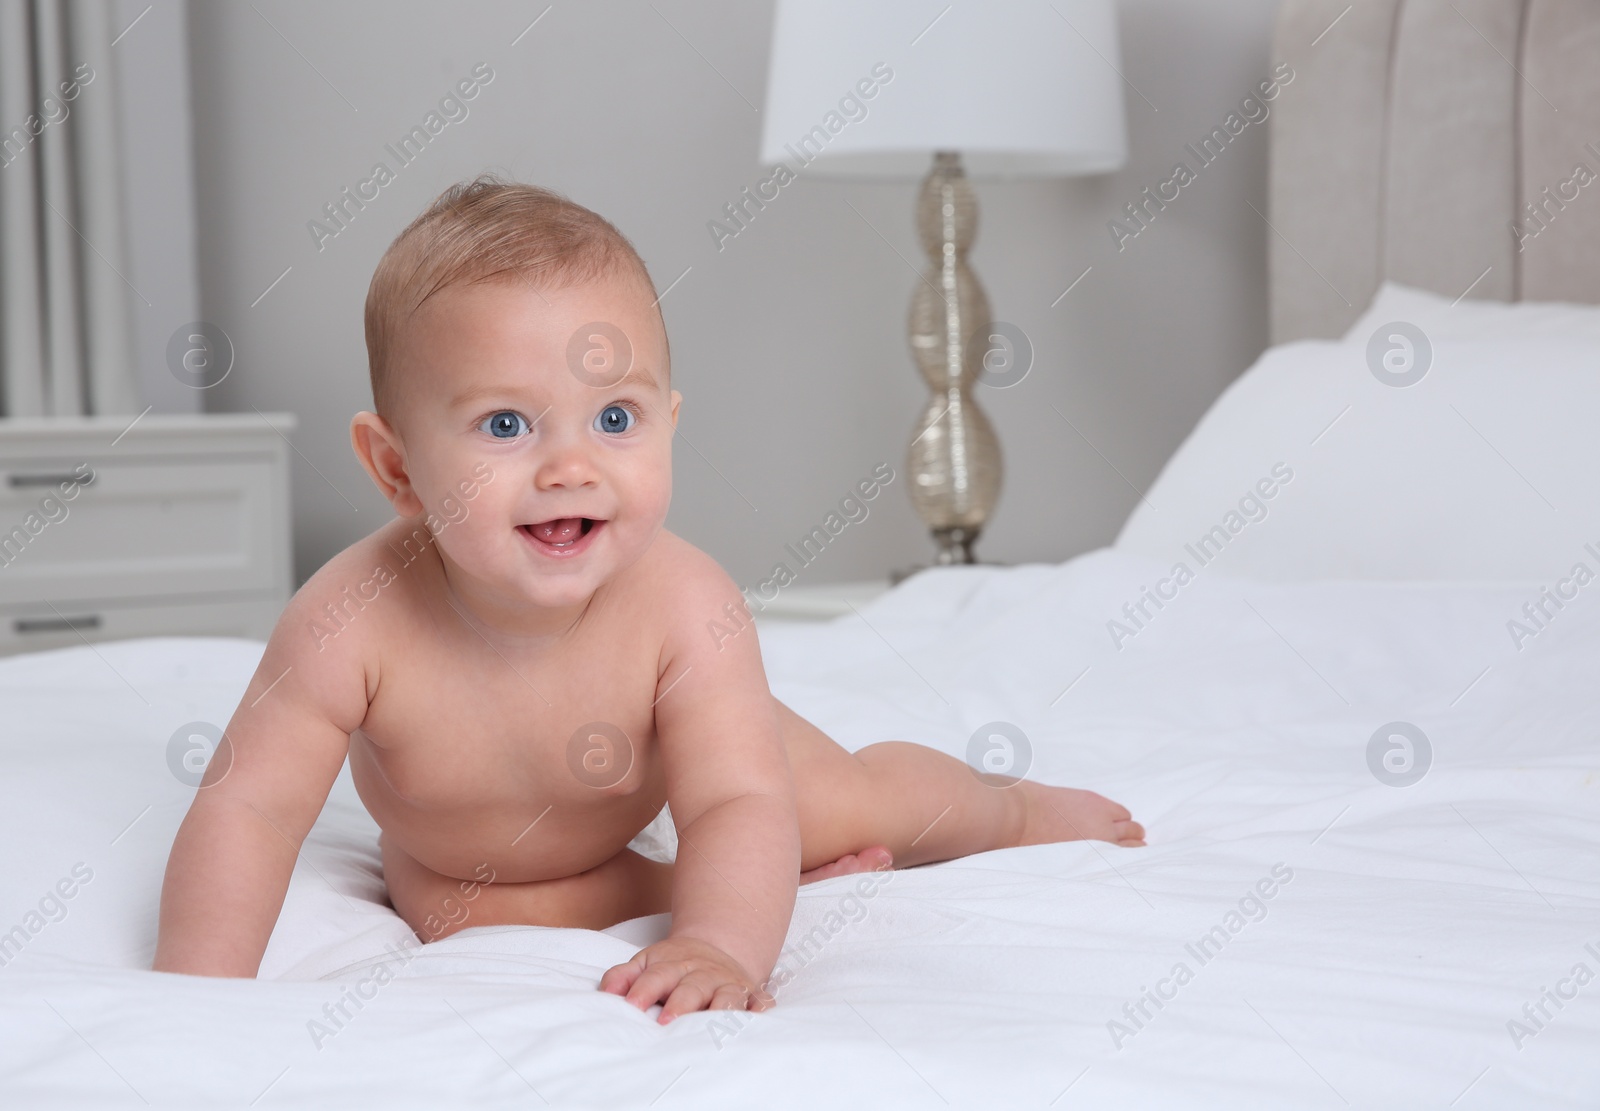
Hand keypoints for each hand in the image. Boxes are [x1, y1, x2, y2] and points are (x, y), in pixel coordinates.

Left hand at [600, 936, 772, 1023]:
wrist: (714, 949)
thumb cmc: (674, 965)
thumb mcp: (647, 962)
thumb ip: (623, 976)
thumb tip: (606, 992)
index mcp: (674, 965)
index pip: (657, 976)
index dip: (644, 990)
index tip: (631, 1006)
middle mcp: (703, 974)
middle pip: (692, 987)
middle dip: (681, 1003)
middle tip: (666, 1022)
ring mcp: (728, 984)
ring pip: (727, 995)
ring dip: (721, 1007)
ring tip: (713, 1024)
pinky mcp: (751, 994)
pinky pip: (761, 1000)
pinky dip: (761, 1007)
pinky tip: (758, 1014)